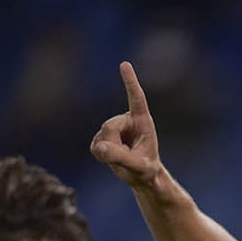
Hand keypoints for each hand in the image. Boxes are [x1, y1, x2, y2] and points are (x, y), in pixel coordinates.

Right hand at [91, 61, 161, 189]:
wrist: (141, 176)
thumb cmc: (146, 170)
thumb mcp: (138, 167)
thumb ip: (120, 157)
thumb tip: (100, 147)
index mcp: (142, 121)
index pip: (136, 99)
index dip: (130, 82)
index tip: (124, 64)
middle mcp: (127, 120)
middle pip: (110, 126)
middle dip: (114, 144)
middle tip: (127, 157)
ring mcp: (114, 127)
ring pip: (102, 136)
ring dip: (110, 152)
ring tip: (124, 158)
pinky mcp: (103, 136)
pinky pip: (95, 145)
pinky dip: (102, 154)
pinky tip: (112, 157)